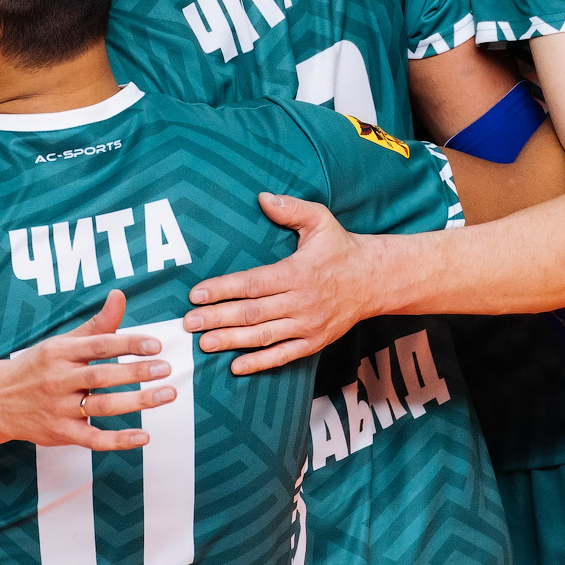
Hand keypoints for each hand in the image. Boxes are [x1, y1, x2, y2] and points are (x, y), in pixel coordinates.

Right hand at [0, 290, 176, 450]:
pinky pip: (93, 438)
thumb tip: (120, 295)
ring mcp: (59, 408)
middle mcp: (59, 379)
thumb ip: (96, 325)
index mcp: (60, 352)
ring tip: (166, 394)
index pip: (99, 345)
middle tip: (166, 369)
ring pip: (102, 406)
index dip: (128, 344)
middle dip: (137, 372)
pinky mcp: (61, 433)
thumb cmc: (37, 367)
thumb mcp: (62, 343)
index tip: (155, 345)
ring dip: (137, 402)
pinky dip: (118, 440)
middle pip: (102, 375)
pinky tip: (143, 437)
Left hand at [182, 192, 385, 374]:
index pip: (253, 283)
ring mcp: (308, 325)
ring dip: (231, 341)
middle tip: (188, 323)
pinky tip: (235, 366)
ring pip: (264, 337)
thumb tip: (262, 197)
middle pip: (253, 313)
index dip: (223, 289)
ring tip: (204, 343)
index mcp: (298, 272)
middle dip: (217, 318)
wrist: (375, 280)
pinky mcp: (314, 342)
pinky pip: (283, 356)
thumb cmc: (341, 247)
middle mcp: (302, 302)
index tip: (197, 294)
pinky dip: (260, 363)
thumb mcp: (320, 220)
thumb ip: (291, 209)